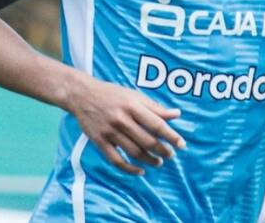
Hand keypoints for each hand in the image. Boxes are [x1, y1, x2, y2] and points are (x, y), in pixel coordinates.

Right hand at [66, 74, 185, 174]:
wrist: (82, 95)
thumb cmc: (112, 94)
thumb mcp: (135, 95)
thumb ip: (155, 107)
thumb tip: (176, 114)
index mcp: (132, 105)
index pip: (156, 124)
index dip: (171, 136)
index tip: (182, 144)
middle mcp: (121, 119)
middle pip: (147, 140)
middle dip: (162, 150)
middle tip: (171, 155)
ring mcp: (109, 132)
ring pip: (134, 152)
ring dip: (149, 160)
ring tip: (159, 162)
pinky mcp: (99, 141)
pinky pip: (116, 160)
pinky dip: (129, 169)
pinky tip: (140, 171)